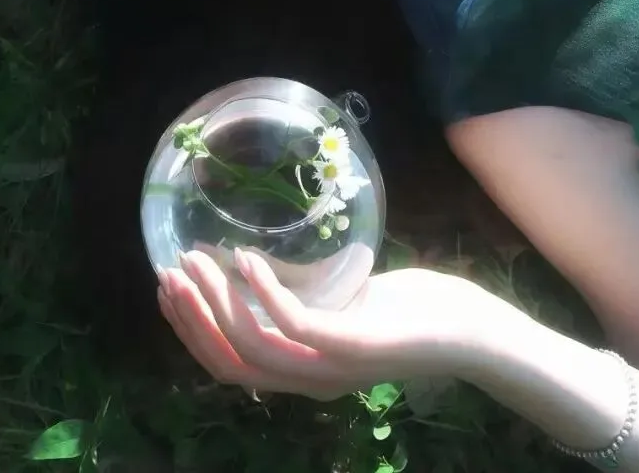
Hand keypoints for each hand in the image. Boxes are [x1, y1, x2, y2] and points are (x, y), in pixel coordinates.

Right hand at [157, 248, 498, 400]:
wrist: (471, 331)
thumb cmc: (412, 311)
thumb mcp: (346, 304)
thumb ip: (308, 299)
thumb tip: (265, 269)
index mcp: (304, 373)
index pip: (230, 365)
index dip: (191, 332)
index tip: (168, 291)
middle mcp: (309, 379)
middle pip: (229, 361)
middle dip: (191, 318)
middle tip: (167, 273)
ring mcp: (330, 366)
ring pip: (251, 345)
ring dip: (215, 303)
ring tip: (196, 260)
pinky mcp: (351, 346)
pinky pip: (292, 324)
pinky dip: (262, 291)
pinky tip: (247, 259)